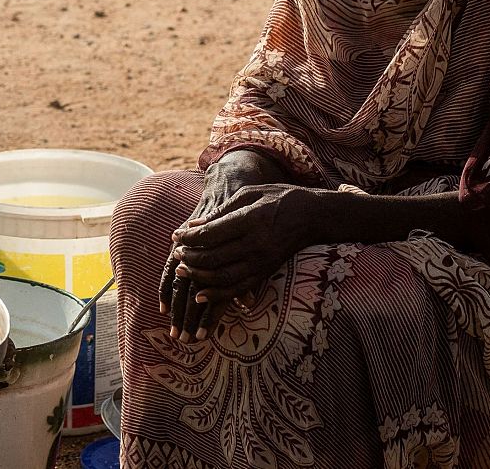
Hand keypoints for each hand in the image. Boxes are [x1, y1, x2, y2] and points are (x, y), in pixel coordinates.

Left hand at [159, 150, 286, 329]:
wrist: (313, 216)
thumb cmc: (277, 198)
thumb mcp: (248, 194)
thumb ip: (220, 212)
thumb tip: (192, 226)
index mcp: (250, 221)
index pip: (210, 234)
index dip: (189, 238)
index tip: (176, 236)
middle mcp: (256, 245)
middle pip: (213, 257)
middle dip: (190, 257)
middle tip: (177, 253)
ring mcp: (262, 262)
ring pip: (222, 277)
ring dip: (198, 277)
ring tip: (182, 271)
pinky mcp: (266, 273)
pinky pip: (238, 289)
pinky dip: (217, 295)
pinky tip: (201, 295)